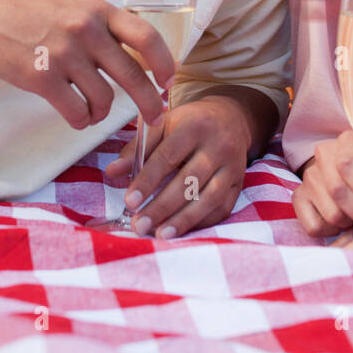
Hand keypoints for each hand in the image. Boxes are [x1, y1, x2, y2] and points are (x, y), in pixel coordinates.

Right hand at [0, 0, 175, 129]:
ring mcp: (64, 54)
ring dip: (102, 112)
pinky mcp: (41, 77)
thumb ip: (104, 27)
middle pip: (133, 76)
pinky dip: (80, 119)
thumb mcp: (76, 6)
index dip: (164, 63)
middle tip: (155, 117)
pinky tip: (75, 115)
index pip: (146, 37)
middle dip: (150, 103)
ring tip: (92, 110)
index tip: (168, 80)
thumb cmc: (32, 10)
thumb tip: (137, 58)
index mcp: (99, 11)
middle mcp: (86, 30)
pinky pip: (76, 111)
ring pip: (104, 99)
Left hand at [103, 95, 251, 237]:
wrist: (230, 118)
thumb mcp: (162, 125)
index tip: (129, 201)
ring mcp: (233, 166)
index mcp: (194, 126)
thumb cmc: (189, 123)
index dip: (148, 180)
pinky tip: (182, 230)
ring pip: (209, 198)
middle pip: (189, 181)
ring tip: (160, 234)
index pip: (168, 156)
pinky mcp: (239, 183)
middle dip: (162, 206)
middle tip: (139, 225)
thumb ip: (137, 149)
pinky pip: (223, 208)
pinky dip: (202, 222)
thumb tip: (112, 173)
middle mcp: (218, 145)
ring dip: (183, 219)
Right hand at [292, 128, 352, 236]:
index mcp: (346, 141)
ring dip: (351, 223)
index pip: (347, 164)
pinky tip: (342, 222)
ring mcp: (308, 177)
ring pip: (330, 213)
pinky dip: (333, 232)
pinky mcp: (299, 198)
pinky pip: (314, 226)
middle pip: (337, 191)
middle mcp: (322, 155)